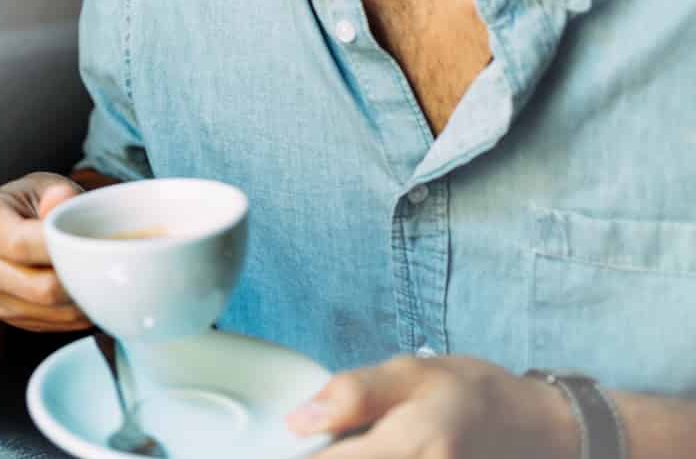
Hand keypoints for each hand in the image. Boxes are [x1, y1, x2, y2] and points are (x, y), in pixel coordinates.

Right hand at [0, 172, 89, 331]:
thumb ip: (56, 192)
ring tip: (97, 277)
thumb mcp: (42, 185)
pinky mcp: (0, 315)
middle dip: (77, 279)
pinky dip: (73, 312)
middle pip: (38, 288)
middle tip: (104, 266)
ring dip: (80, 300)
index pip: (19, 245)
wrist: (1, 224)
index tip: (91, 245)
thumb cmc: (26, 202)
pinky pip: (48, 323)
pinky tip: (82, 291)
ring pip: (47, 310)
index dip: (60, 249)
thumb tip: (64, 198)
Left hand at [289, 355, 578, 457]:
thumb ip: (352, 394)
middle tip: (329, 441)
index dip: (302, 456)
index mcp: (417, 447)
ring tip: (355, 444)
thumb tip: (298, 421)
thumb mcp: (411, 373)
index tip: (284, 446)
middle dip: (328, 457)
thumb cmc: (473, 394)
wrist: (539, 430)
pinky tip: (371, 451)